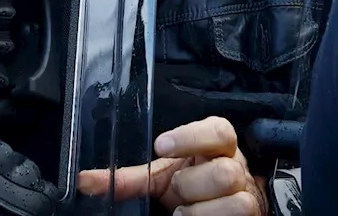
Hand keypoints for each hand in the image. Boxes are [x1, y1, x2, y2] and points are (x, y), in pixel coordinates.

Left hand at [77, 117, 266, 215]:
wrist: (219, 207)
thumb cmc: (191, 185)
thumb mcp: (160, 177)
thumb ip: (128, 178)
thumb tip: (85, 182)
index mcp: (216, 145)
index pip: (218, 131)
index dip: (191, 137)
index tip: (161, 146)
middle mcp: (236, 166)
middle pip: (223, 171)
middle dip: (192, 185)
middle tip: (177, 191)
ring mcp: (247, 193)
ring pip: (235, 200)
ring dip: (201, 210)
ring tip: (183, 212)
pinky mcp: (252, 214)